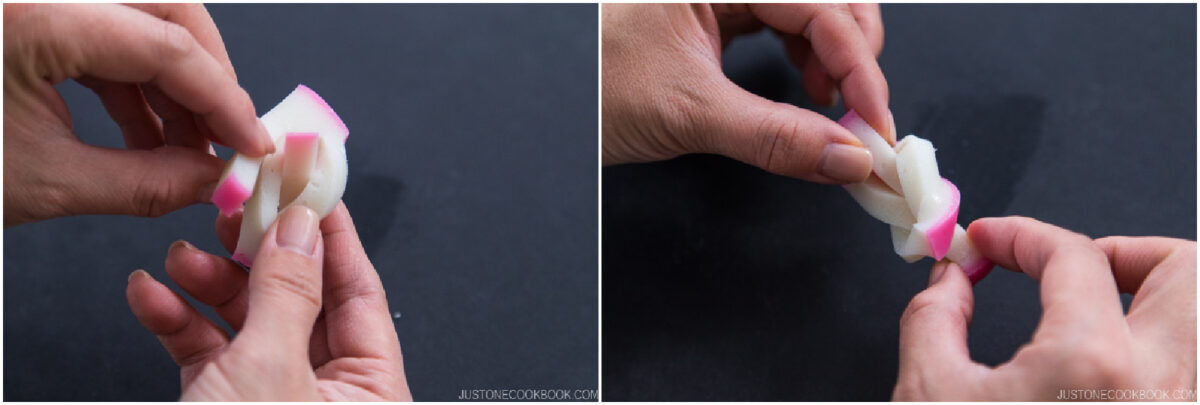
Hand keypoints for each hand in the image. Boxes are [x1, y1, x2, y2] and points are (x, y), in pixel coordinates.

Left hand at [4, 3, 273, 226]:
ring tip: (187, 148)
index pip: (167, 46)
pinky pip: (108, 34)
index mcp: (34, 18)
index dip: (223, 100)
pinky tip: (149, 133)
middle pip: (168, 10)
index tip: (253, 144)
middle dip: (209, 76)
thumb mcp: (45, 183)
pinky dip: (138, 82)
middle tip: (228, 135)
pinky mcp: (35, 15)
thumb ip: (144, 182)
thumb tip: (216, 182)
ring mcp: (37, 0)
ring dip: (176, 83)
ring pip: (145, 19)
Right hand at [125, 203, 412, 400]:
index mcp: (370, 392)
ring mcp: (275, 401)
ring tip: (182, 254)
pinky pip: (210, 355)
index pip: (360, 292)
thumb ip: (288, 295)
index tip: (312, 185)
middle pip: (301, 300)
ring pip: (250, 322)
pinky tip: (153, 294)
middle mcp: (329, 396)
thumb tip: (303, 229)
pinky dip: (179, 323)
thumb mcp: (269, 376)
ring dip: (211, 283)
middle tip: (237, 209)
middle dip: (262, 252)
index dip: (334, 234)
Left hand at [602, 3, 890, 182]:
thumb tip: (846, 158)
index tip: (875, 119)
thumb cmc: (590, 86)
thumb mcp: (690, 114)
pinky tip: (806, 91)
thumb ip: (776, 137)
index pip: (819, 5)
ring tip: (828, 104)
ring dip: (832, 57)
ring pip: (808, 10)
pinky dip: (805, 59)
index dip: (858, 64)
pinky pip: (781, 24)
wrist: (542, 99)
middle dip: (853, 53)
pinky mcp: (715, 15)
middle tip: (859, 112)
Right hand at [895, 216, 1195, 399]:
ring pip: (1198, 325)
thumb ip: (934, 320)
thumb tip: (952, 282)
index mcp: (1090, 363)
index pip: (1076, 256)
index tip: (991, 242)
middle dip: (1126, 254)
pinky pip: (1185, 373)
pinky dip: (1154, 351)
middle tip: (1073, 266)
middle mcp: (1156, 387)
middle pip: (1184, 271)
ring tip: (1096, 310)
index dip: (1022, 235)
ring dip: (1150, 302)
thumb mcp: (929, 394)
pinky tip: (1104, 364)